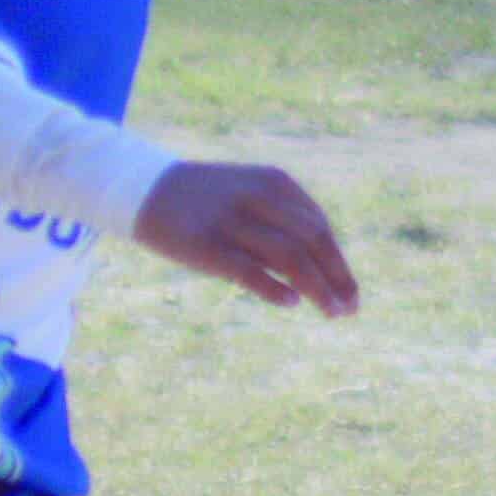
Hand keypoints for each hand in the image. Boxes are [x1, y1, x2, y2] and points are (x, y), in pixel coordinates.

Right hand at [135, 160, 357, 316]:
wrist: (144, 189)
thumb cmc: (206, 202)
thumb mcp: (250, 198)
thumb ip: (283, 227)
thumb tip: (321, 273)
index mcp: (275, 183)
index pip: (320, 227)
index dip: (340, 262)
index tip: (350, 292)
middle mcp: (258, 198)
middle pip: (313, 241)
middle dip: (337, 277)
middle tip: (349, 309)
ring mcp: (232, 221)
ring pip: (290, 257)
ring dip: (317, 288)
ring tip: (332, 312)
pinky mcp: (207, 245)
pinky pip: (250, 270)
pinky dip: (275, 288)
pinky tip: (292, 303)